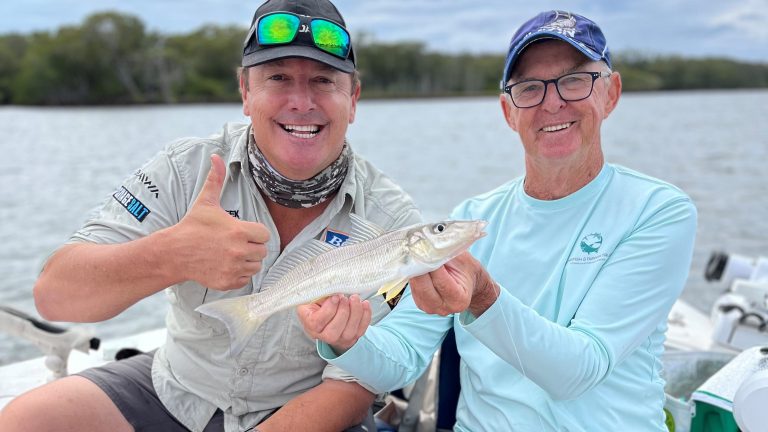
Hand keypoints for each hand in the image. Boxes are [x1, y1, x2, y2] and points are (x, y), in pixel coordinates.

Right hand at [166, 154, 269, 289]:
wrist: (174, 253)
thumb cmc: (192, 226)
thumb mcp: (206, 201)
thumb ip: (216, 179)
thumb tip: (216, 156)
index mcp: (239, 231)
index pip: (264, 234)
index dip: (255, 232)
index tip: (242, 230)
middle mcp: (239, 251)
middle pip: (262, 251)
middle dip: (252, 246)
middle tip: (235, 242)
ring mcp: (233, 268)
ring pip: (255, 266)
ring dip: (248, 261)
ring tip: (231, 253)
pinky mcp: (227, 281)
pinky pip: (245, 279)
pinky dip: (239, 274)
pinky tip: (226, 264)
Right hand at [297, 294, 371, 353]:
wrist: (327, 312)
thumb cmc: (318, 302)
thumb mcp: (313, 296)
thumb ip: (319, 294)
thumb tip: (333, 289)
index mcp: (310, 324)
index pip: (316, 323)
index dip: (328, 309)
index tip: (335, 296)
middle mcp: (323, 336)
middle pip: (333, 332)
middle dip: (342, 312)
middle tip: (345, 298)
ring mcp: (339, 339)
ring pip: (349, 332)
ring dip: (355, 313)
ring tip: (355, 298)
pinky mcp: (353, 337)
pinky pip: (361, 330)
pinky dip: (365, 316)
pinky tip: (364, 303)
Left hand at [410, 252, 498, 316]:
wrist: (467, 282)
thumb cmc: (466, 269)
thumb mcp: (463, 259)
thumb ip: (446, 254)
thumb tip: (429, 245)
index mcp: (458, 299)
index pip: (441, 281)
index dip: (432, 265)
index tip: (425, 250)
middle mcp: (443, 307)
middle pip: (423, 286)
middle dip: (418, 267)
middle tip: (415, 250)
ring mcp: (429, 307)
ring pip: (415, 287)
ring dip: (413, 270)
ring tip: (414, 254)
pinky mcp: (420, 302)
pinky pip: (413, 287)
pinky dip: (412, 274)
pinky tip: (414, 264)